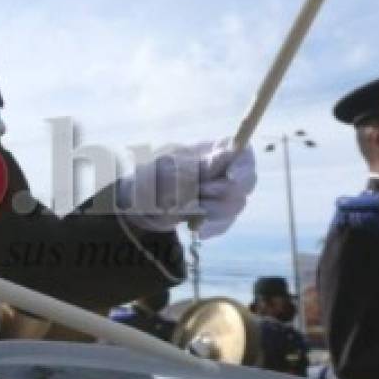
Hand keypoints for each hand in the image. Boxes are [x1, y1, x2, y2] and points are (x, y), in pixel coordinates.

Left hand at [118, 140, 255, 238]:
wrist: (134, 205)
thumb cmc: (148, 178)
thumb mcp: (168, 169)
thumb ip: (199, 165)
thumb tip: (228, 154)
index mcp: (210, 152)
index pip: (242, 153)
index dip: (244, 165)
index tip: (232, 177)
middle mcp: (220, 172)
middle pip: (245, 182)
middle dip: (222, 192)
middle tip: (199, 193)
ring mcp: (220, 195)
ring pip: (237, 205)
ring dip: (213, 210)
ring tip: (188, 209)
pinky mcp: (214, 215)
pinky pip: (224, 224)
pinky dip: (210, 227)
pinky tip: (194, 226)